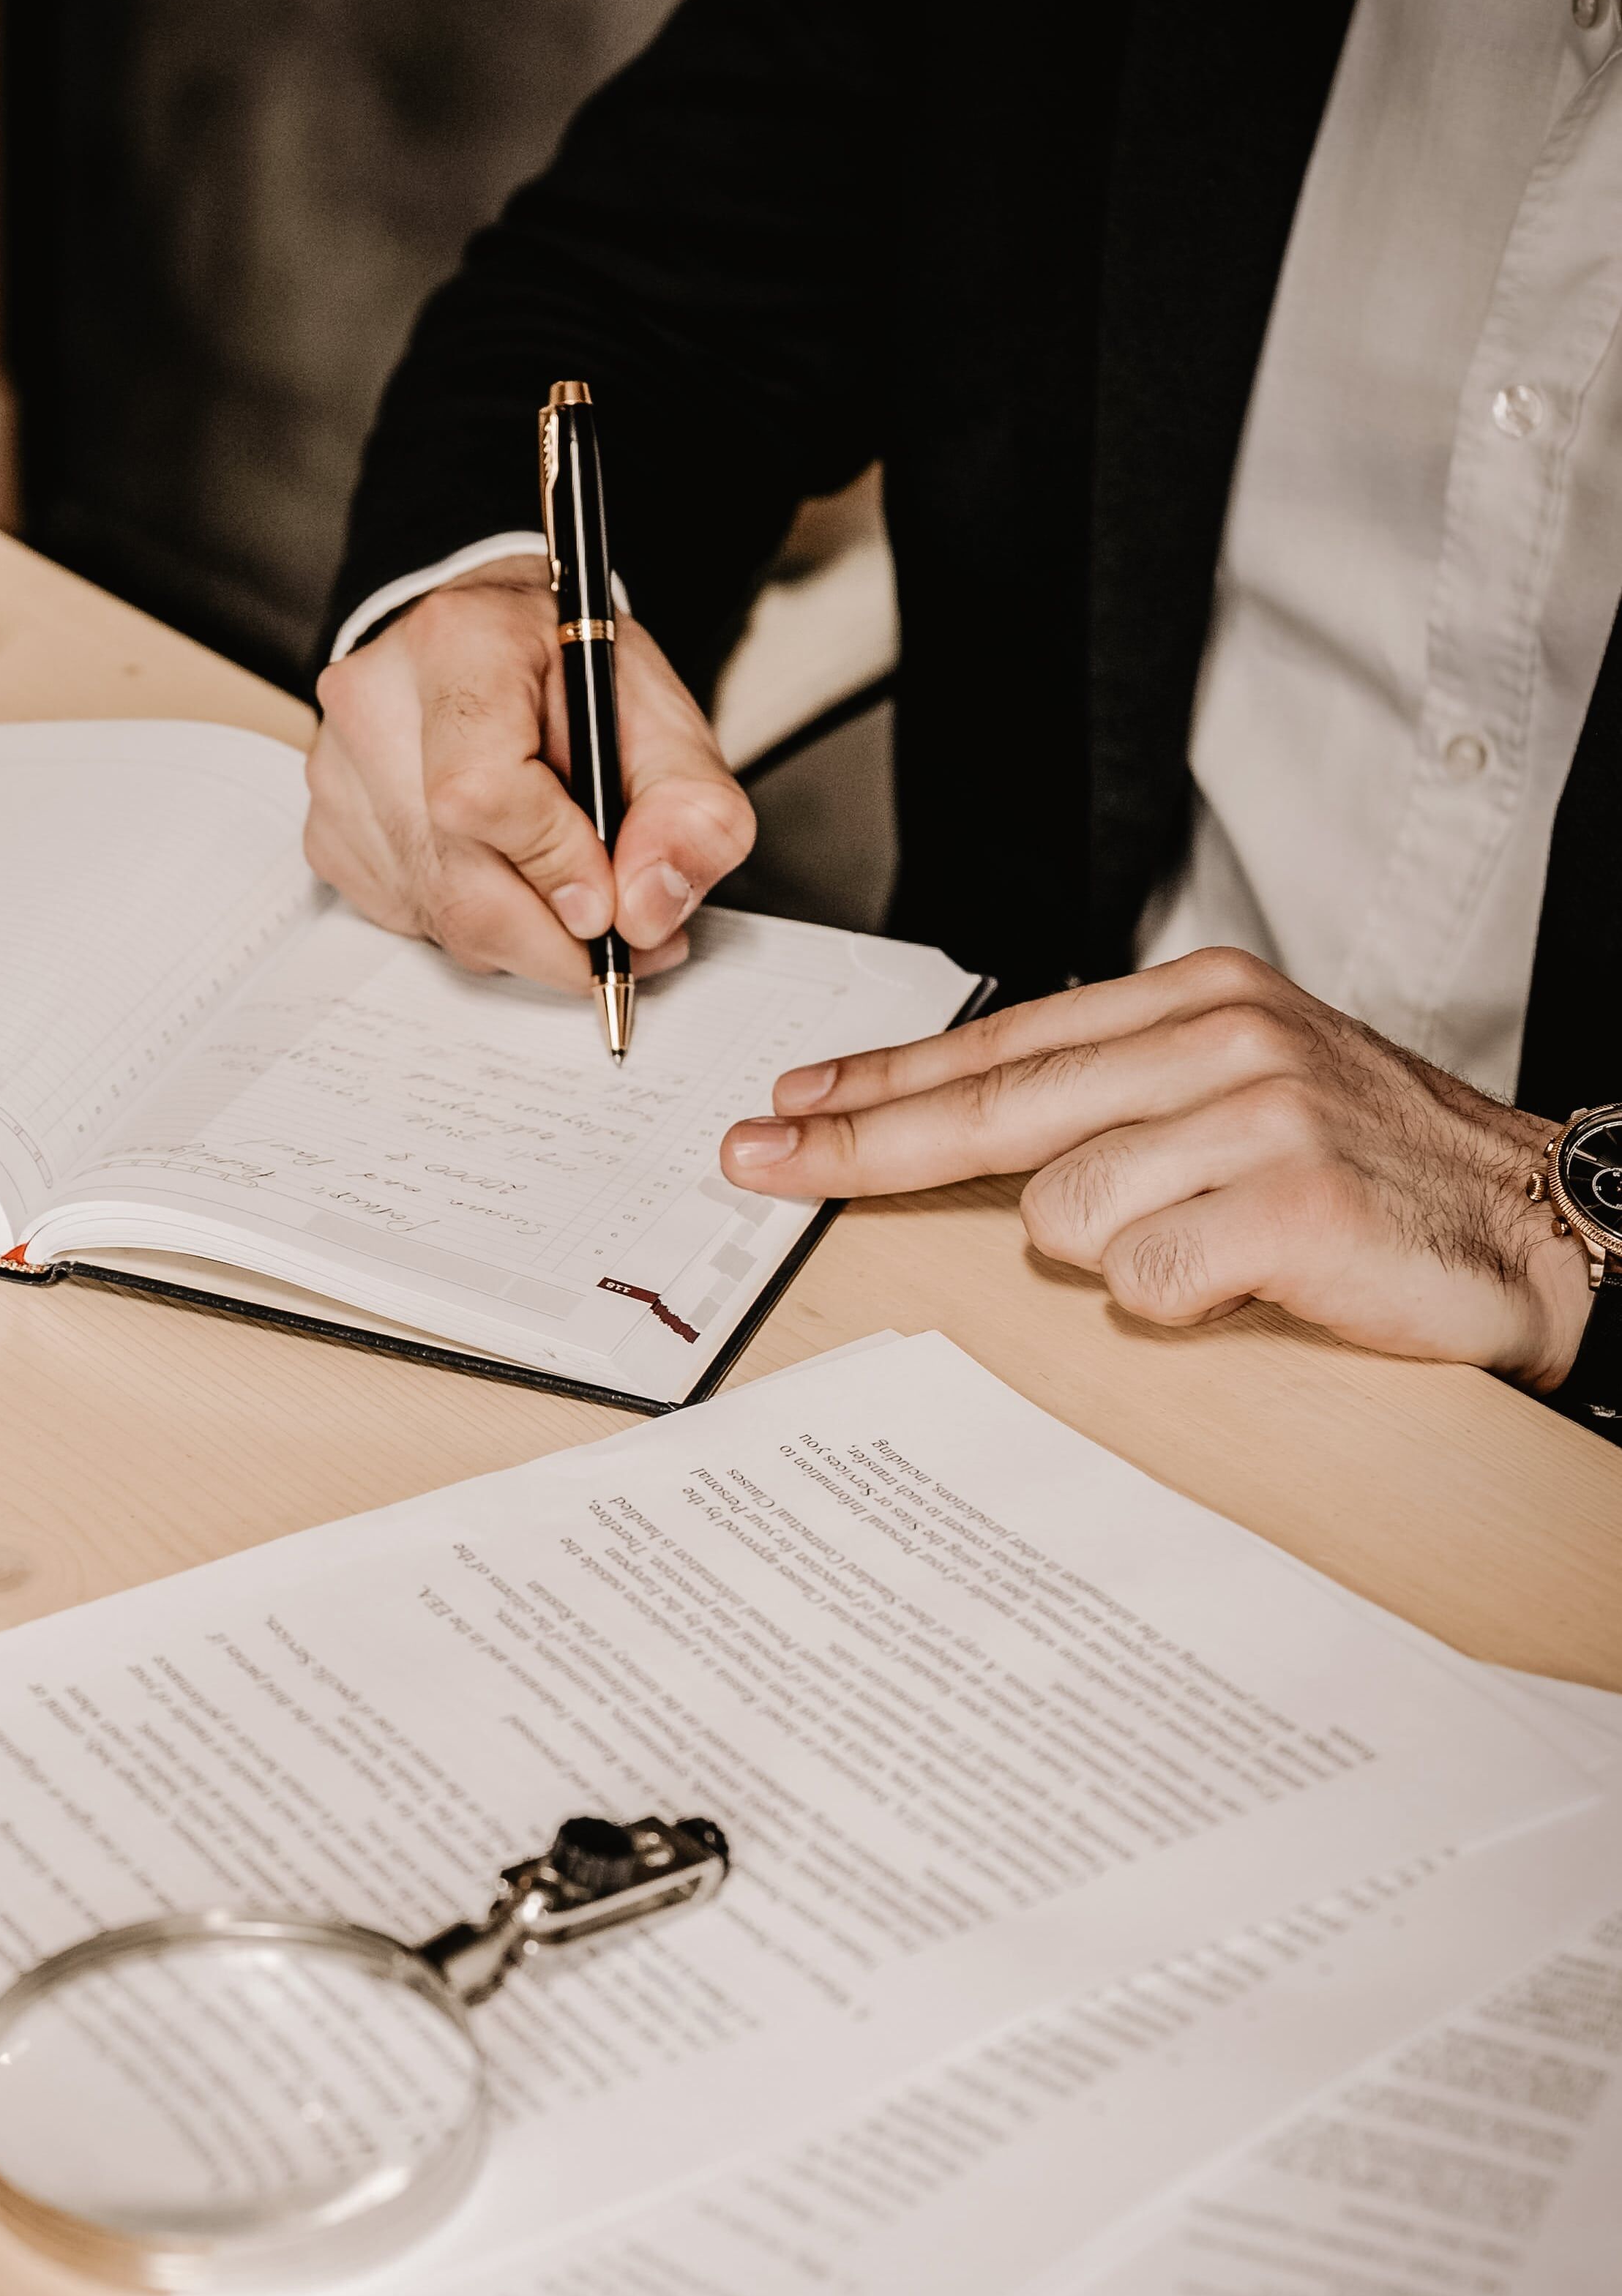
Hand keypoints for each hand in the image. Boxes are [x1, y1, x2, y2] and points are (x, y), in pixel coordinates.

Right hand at [306, 563, 755, 989]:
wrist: (488, 643)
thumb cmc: (568, 675)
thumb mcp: (663, 718)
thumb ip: (690, 811)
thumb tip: (646, 913)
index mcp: (457, 646)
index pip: (478, 792)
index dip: (554, 865)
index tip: (611, 902)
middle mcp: (373, 704)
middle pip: (454, 879)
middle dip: (553, 937)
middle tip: (621, 938)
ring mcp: (337, 774)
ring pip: (437, 916)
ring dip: (520, 934)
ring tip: (568, 886)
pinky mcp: (327, 832)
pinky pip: (409, 920)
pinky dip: (472, 923)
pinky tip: (502, 871)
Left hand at [717, 948, 1594, 1386]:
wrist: (1537, 1225)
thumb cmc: (1372, 1172)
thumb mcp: (1238, 1092)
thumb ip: (1113, 1096)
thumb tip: (964, 1127)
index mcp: (1197, 999)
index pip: (997, 1046)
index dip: (879, 1082)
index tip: (783, 1105)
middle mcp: (1220, 1038)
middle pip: (988, 1106)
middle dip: (860, 1142)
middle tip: (759, 1160)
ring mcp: (1258, 1116)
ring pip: (1065, 1210)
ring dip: (1111, 1251)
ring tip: (1210, 1245)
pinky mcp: (1291, 1204)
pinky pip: (1145, 1276)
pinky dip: (1177, 1297)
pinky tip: (1244, 1279)